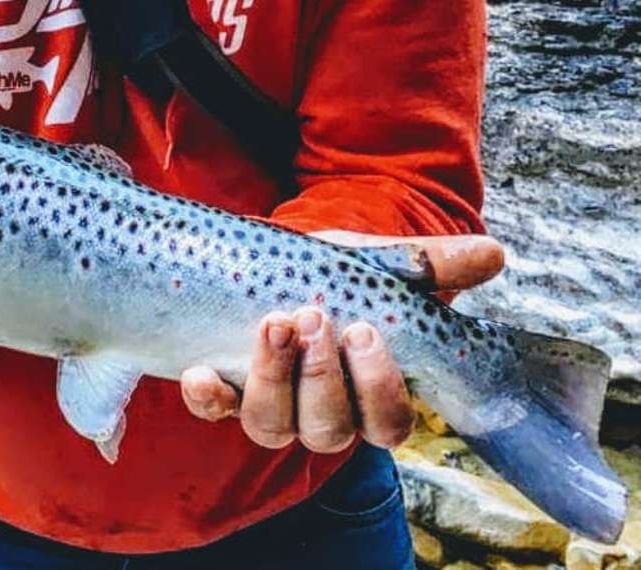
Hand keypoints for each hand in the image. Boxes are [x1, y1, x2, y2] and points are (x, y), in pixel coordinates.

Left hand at [180, 231, 504, 451]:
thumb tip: (493, 254)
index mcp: (368, 394)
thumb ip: (429, 266)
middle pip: (327, 431)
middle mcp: (320, 413)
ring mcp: (269, 405)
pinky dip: (207, 398)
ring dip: (272, 379)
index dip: (379, 390)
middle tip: (315, 319)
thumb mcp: (377, 264)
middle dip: (322, 378)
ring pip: (272, 427)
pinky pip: (212, 412)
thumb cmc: (335, 272)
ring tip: (273, 322)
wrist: (273, 259)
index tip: (366, 332)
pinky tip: (202, 372)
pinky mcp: (222, 390)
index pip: (388, 424)